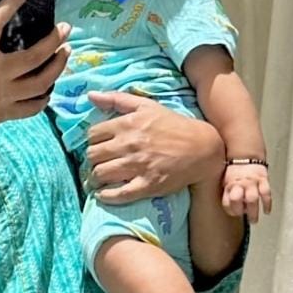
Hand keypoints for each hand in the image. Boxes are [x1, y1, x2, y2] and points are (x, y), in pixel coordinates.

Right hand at [0, 0, 71, 157]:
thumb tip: (3, 41)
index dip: (11, 3)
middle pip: (35, 55)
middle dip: (55, 39)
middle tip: (65, 29)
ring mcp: (2, 96)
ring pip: (42, 81)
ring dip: (58, 65)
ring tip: (65, 52)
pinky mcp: (4, 114)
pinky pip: (33, 106)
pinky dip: (44, 96)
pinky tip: (48, 87)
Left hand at [86, 91, 224, 203]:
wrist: (202, 147)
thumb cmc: (173, 125)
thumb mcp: (147, 106)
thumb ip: (117, 99)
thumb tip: (90, 96)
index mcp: (127, 124)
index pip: (92, 134)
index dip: (92, 142)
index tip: (98, 147)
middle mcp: (129, 145)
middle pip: (92, 156)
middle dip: (91, 161)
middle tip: (97, 164)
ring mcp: (137, 166)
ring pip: (100, 174)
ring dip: (94, 179)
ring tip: (98, 180)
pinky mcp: (147, 185)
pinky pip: (118, 194)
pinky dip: (106, 196)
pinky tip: (103, 195)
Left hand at [222, 162, 270, 224]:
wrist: (246, 157)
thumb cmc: (235, 173)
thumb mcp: (226, 182)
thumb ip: (228, 195)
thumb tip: (231, 209)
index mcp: (229, 186)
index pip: (227, 202)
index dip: (230, 210)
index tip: (234, 213)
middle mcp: (240, 184)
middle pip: (237, 199)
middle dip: (240, 211)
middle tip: (244, 220)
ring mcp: (252, 182)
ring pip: (252, 199)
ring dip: (253, 212)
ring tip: (254, 220)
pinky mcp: (263, 180)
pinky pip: (266, 193)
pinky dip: (267, 204)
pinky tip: (267, 211)